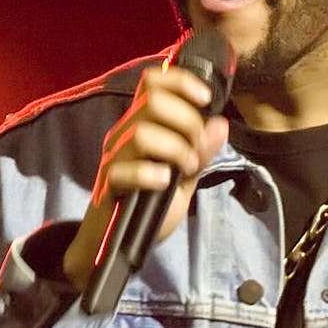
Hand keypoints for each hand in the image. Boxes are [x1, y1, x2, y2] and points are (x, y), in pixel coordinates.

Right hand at [63, 64, 228, 289]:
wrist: (121, 245)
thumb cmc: (152, 204)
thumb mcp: (187, 175)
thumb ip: (203, 150)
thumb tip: (220, 124)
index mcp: (143, 123)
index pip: (154, 82)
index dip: (181, 82)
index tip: (205, 99)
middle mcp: (125, 132)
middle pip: (153, 101)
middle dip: (187, 121)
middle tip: (197, 149)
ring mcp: (114, 157)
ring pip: (142, 132)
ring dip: (175, 149)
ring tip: (187, 169)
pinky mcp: (108, 185)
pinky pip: (124, 169)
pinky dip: (150, 173)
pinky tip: (164, 183)